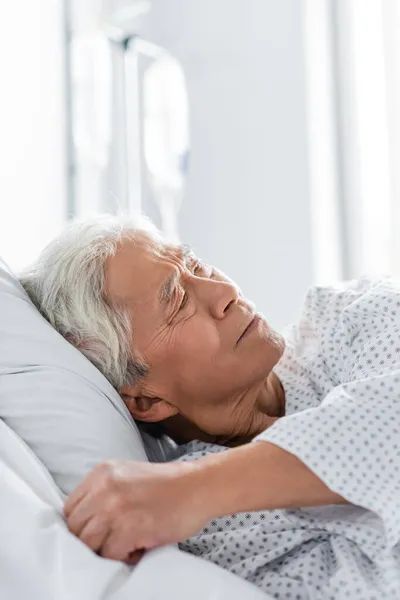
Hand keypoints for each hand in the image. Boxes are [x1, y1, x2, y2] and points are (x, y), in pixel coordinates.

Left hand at [64, 460, 208, 561]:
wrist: (198, 485)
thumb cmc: (166, 486)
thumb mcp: (126, 476)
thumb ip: (103, 492)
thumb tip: (83, 523)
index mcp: (101, 472)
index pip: (70, 508)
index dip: (82, 525)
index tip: (97, 531)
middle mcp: (104, 487)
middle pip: (75, 527)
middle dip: (91, 540)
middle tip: (114, 541)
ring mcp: (115, 507)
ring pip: (88, 544)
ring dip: (105, 550)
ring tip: (127, 543)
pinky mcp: (129, 527)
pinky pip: (110, 555)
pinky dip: (124, 557)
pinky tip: (140, 547)